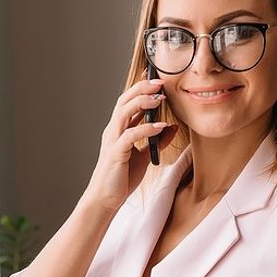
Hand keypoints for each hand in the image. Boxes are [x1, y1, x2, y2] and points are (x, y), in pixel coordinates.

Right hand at [82, 78, 178, 213]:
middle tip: (160, 81)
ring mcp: (113, 141)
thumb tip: (172, 127)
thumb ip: (156, 141)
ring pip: (124, 113)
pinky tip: (161, 126)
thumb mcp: (143, 156)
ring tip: (160, 97)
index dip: (140, 88)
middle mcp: (113, 131)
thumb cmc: (121, 178)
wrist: (105, 199)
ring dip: (142, 102)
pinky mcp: (115, 153)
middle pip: (125, 101)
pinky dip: (145, 128)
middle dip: (142, 88)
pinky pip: (130, 135)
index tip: (154, 77)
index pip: (128, 102)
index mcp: (119, 130)